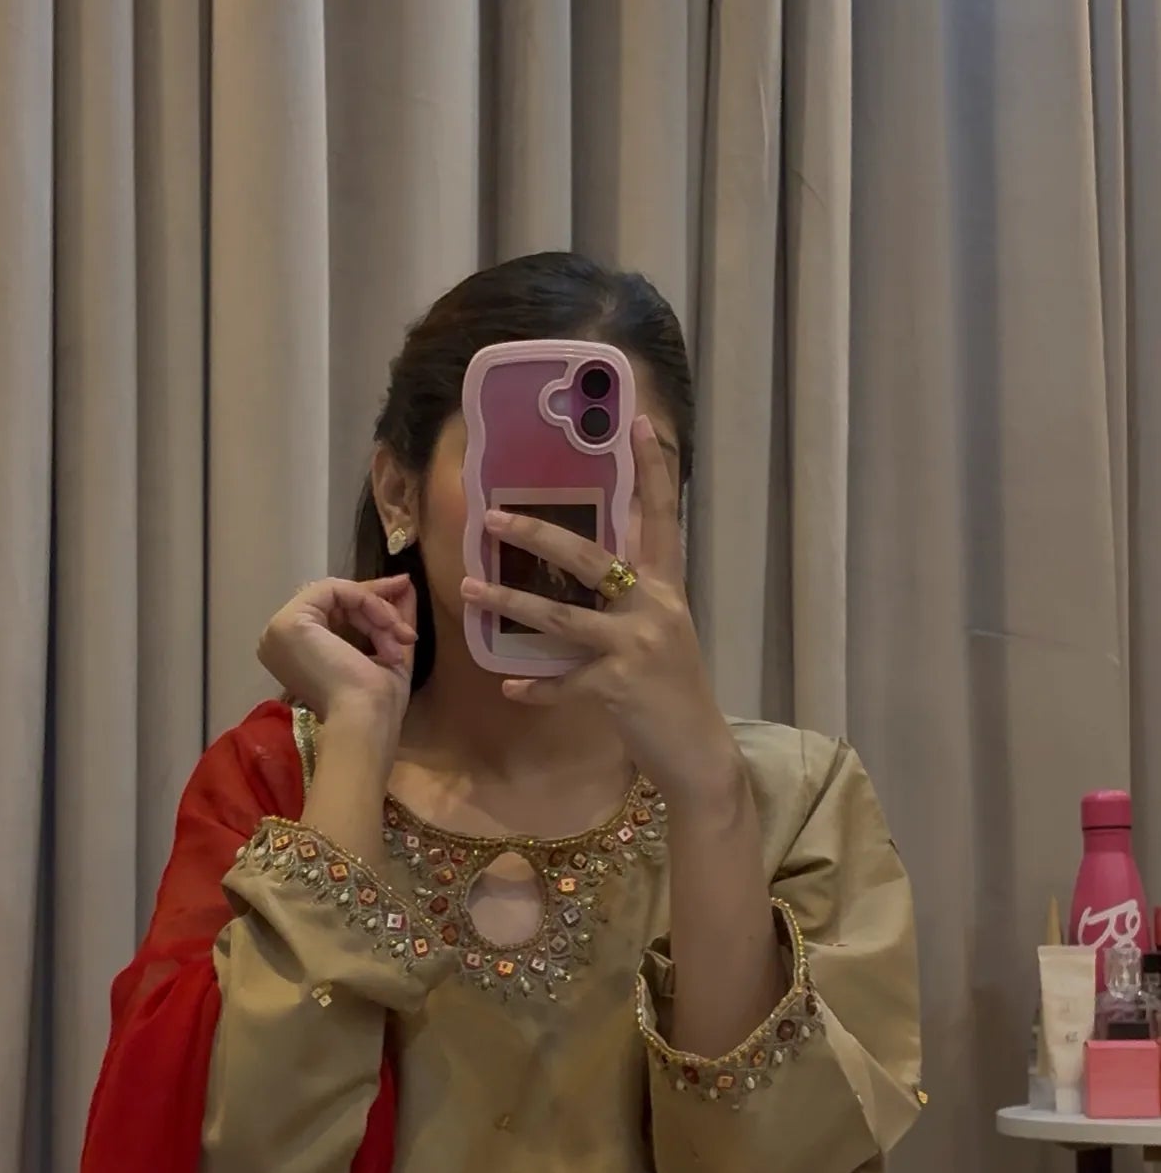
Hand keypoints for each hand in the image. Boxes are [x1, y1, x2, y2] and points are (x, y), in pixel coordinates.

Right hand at [257, 575, 416, 729]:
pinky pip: (334, 590)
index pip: (332, 611)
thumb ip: (391, 617)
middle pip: (335, 602)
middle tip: (406, 628)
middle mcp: (280, 639)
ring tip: (400, 638)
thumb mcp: (388, 649)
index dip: (370, 603)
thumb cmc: (376, 702)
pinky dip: (366, 601)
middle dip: (379, 607)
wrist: (365, 721)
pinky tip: (385, 626)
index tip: (404, 593)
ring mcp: (280, 630)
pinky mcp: (289, 621)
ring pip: (338, 596)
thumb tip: (404, 582)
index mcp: (297, 653)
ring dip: (378, 611)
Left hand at [460, 415, 736, 802]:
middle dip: (537, 536)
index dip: (651, 469)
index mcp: (667, 587)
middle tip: (492, 519)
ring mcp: (636, 646)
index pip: (660, 516)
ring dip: (512, 605)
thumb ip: (631, 596)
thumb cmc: (672, 689)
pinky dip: (536, 686)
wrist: (698, 751)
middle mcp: (654, 607)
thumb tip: (589, 562)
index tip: (634, 421)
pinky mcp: (619, 686)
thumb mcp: (662, 631)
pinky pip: (564, 682)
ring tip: (472, 591)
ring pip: (562, 617)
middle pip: (590, 558)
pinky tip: (511, 686)